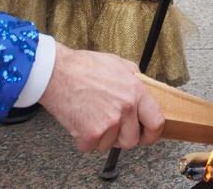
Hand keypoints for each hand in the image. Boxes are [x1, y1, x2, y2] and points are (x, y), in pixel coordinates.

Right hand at [39, 44, 165, 152]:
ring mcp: (109, 123)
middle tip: (111, 126)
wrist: (56, 72)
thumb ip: (136, 82)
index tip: (146, 135)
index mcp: (136, 91)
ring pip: (110, 145)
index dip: (152, 133)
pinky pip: (91, 147)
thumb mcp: (119, 65)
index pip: (156, 122)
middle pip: (132, 140)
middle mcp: (125, 109)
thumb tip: (144, 95)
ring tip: (92, 116)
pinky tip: (80, 121)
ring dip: (101, 137)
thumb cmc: (84, 66)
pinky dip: (84, 140)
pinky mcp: (90, 134)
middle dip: (122, 137)